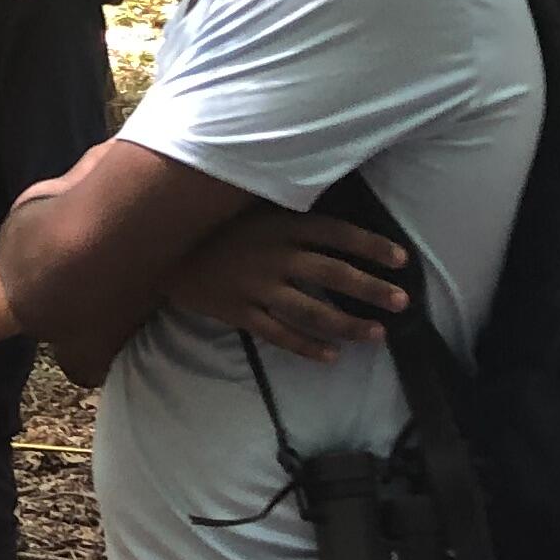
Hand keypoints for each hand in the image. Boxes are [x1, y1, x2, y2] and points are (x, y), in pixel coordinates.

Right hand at [165, 210, 411, 363]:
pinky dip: (306, 346)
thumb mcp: (247, 203)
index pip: (338, 234)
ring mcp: (257, 286)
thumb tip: (323, 204)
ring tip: (376, 334)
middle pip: (333, 274)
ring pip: (311, 310)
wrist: (156, 245)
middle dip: (372, 289)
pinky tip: (330, 357)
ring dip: (347, 323)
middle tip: (402, 303)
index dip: (372, 247)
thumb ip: (283, 207)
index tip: (402, 260)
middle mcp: (275, 255)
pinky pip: (278, 334)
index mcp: (281, 224)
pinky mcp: (239, 311)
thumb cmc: (207, 220)